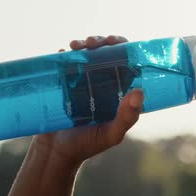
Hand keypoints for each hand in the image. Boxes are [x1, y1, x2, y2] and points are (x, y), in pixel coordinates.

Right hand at [32, 35, 142, 167]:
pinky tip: (62, 52)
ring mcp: (80, 82)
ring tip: (76, 46)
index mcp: (118, 90)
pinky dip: (64, 54)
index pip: (125, 61)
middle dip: (100, 41)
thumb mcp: (111, 134)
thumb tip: (140, 91)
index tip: (114, 42)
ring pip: (85, 54)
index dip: (122, 46)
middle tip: (92, 43)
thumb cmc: (88, 145)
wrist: (55, 153)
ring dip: (82, 44)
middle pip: (104, 53)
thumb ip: (127, 117)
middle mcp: (101, 83)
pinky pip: (64, 63)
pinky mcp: (62, 84)